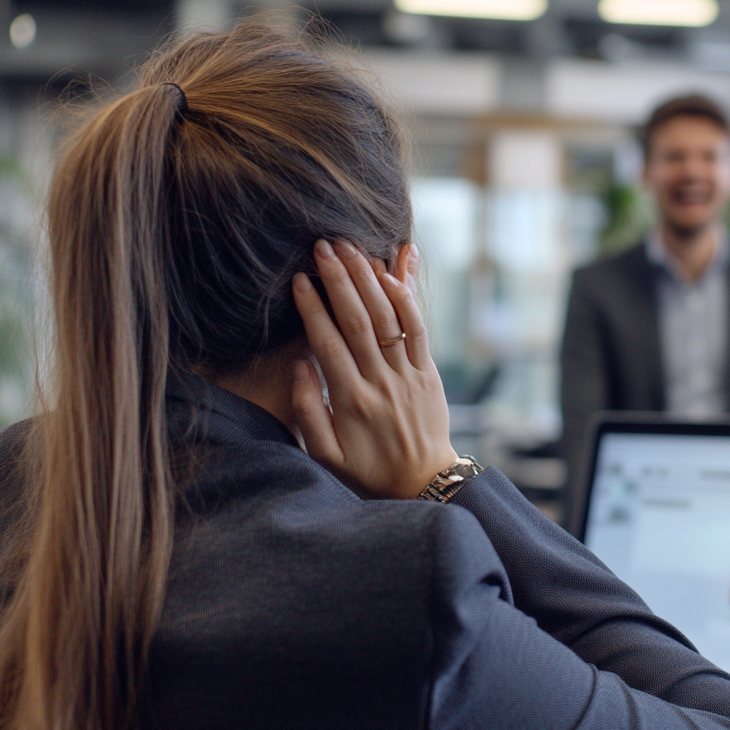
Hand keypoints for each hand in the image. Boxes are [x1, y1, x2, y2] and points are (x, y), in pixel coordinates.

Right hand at [291, 239, 457, 498]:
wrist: (424, 482)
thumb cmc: (368, 470)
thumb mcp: (326, 454)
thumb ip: (308, 411)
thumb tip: (301, 366)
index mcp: (350, 401)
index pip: (328, 343)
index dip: (313, 308)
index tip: (300, 279)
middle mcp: (380, 383)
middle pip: (358, 321)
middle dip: (340, 280)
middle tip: (323, 247)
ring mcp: (408, 375)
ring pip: (388, 318)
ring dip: (370, 279)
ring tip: (352, 249)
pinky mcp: (428, 373)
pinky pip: (418, 330)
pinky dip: (405, 299)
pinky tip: (391, 273)